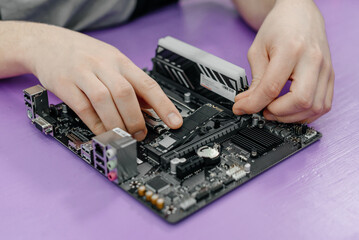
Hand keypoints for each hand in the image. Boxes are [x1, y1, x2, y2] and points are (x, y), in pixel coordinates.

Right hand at [24, 23, 182, 139]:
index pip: (147, 84)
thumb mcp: (113, 61)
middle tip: (140, 134)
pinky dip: (96, 124)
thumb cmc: (86, 55)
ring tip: (124, 136)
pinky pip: (83, 108)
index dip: (164, 105)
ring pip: (104, 101)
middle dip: (136, 119)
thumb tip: (151, 107)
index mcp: (120, 61)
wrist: (48, 43)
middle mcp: (103, 65)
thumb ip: (130, 83)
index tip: (175, 122)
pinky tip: (104, 132)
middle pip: (125, 94)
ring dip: (117, 124)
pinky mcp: (64, 84)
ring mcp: (82, 73)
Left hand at [233, 0, 333, 122]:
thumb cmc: (279, 27)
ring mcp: (325, 69)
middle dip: (277, 113)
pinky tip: (291, 110)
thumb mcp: (258, 50)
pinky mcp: (330, 76)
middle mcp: (312, 60)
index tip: (242, 109)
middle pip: (300, 101)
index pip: (272, 88)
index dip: (254, 104)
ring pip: (314, 107)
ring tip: (275, 110)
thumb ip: (254, 80)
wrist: (300, 14)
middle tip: (263, 110)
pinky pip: (324, 105)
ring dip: (291, 117)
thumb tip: (247, 103)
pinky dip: (306, 114)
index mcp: (291, 50)